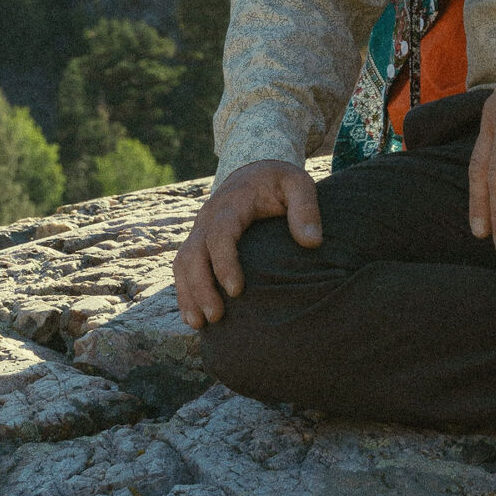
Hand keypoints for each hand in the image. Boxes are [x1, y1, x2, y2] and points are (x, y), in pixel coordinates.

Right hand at [173, 160, 320, 329]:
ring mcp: (200, 230)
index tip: (236, 290)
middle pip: (193, 253)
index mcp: (233, 203)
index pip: (220, 233)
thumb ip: (305, 209)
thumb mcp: (298, 184)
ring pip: (183, 263)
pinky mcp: (198, 242)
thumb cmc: (279, 182)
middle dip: (201, 286)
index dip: (225, 262)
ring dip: (188, 294)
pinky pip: (183, 267)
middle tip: (217, 316)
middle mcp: (209, 217)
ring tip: (200, 324)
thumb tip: (312, 242)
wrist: (254, 171)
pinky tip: (194, 317)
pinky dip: (185, 292)